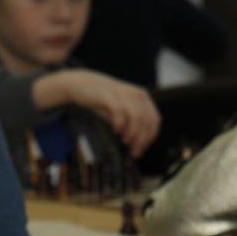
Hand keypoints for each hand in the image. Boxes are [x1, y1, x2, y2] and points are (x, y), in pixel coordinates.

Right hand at [35, 70, 161, 157]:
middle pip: (147, 121)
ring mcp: (124, 94)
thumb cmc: (101, 100)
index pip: (154, 121)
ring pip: (136, 118)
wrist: (82, 84)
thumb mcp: (121, 110)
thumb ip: (130, 123)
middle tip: (133, 151)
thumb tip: (136, 144)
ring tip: (125, 141)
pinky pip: (120, 112)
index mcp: (142, 98)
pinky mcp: (110, 95)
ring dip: (132, 133)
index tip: (141, 149)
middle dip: (142, 140)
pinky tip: (115, 130)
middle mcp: (137, 94)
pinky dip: (120, 124)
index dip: (150, 138)